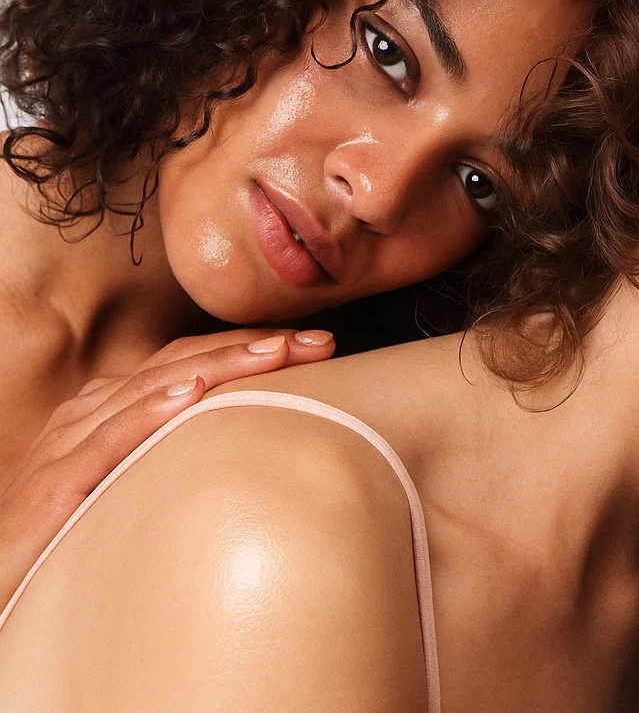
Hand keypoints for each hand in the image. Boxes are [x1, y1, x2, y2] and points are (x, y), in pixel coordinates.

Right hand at [0, 328, 334, 600]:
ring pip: (152, 388)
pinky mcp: (54, 484)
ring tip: (274, 353)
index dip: (253, 348)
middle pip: (182, 365)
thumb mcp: (140, 486)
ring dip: (219, 365)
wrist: (4, 586)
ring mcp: (68, 444)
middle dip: (253, 348)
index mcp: (112, 410)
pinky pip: (105, 440)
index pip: (192, 362)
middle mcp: (90, 414)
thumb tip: (266, 442)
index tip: (316, 345)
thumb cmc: (75, 537)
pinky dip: (150, 412)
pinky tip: (190, 396)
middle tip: (317, 341)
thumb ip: (185, 458)